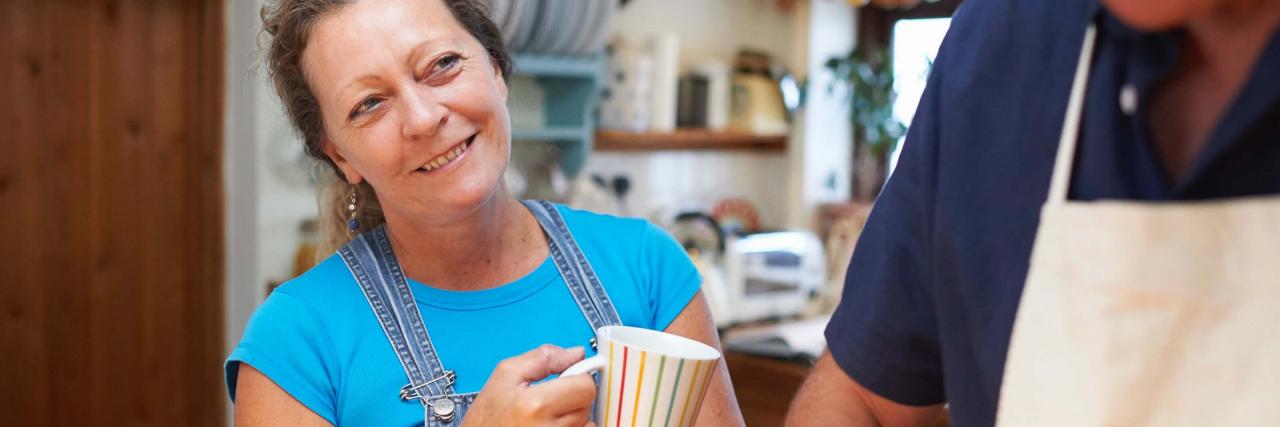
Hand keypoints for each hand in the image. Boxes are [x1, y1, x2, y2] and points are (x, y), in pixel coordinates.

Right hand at [462, 345, 597, 426]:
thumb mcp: (505, 375)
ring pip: (586, 422)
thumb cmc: (486, 418)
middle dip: (574, 396)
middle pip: (587, 404)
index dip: (578, 376)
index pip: (585, 386)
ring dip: (573, 416)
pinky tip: (550, 425)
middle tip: (551, 398)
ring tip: (546, 415)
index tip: (570, 376)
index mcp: (535, 405)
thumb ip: (543, 358)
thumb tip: (575, 353)